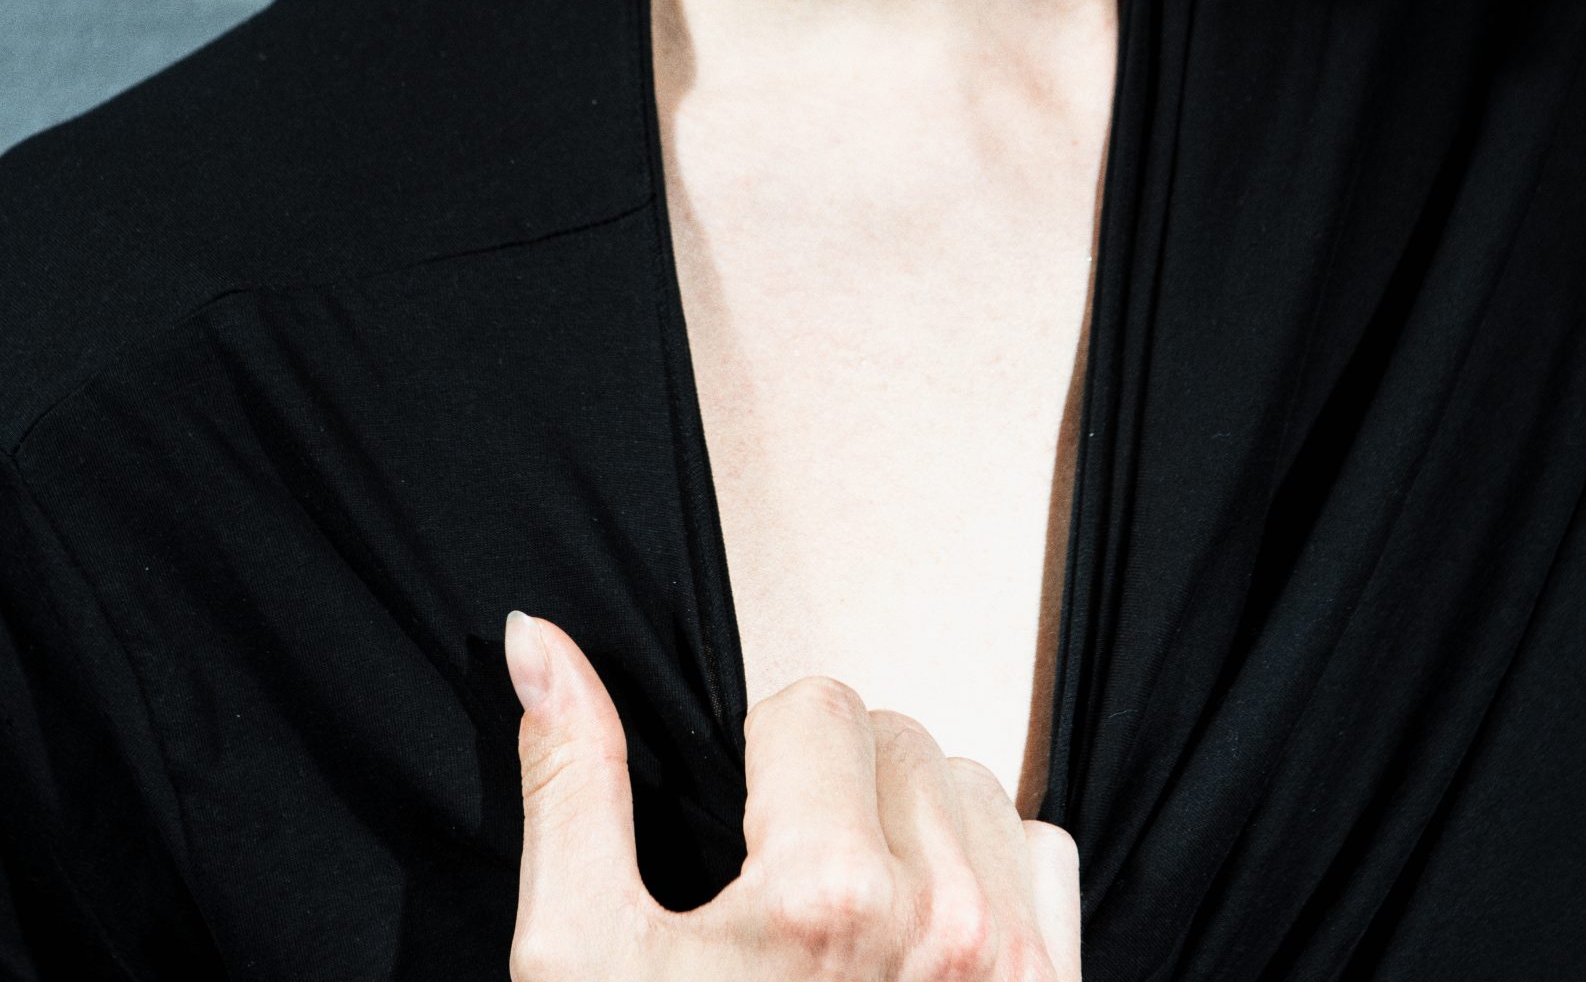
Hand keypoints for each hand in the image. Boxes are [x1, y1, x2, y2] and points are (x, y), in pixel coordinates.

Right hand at [504, 609, 1081, 979]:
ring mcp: (1012, 971)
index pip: (818, 705)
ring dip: (917, 828)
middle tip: (788, 902)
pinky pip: (1045, 854)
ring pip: (974, 785)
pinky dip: (992, 876)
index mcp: (826, 894)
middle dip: (840, 791)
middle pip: (901, 736)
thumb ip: (572, 781)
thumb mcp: (586, 958)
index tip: (743, 854)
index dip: (763, 765)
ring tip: (852, 927)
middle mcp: (941, 925)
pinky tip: (922, 945)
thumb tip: (536, 640)